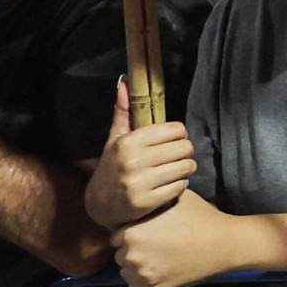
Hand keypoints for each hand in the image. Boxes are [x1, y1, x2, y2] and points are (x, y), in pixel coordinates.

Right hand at [88, 79, 196, 229]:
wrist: (100, 204)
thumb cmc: (113, 166)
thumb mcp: (114, 138)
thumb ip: (124, 111)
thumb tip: (124, 82)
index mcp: (128, 142)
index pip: (175, 129)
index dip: (178, 134)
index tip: (172, 139)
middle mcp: (133, 161)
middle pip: (185, 148)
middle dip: (184, 151)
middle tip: (175, 155)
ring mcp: (140, 183)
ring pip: (186, 167)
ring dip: (185, 168)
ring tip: (173, 169)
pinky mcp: (147, 202)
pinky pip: (181, 186)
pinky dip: (179, 184)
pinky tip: (168, 184)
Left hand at [109, 189, 246, 286]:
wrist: (224, 244)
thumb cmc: (201, 218)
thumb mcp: (175, 198)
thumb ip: (153, 200)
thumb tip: (144, 193)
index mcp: (132, 232)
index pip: (115, 237)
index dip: (131, 234)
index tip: (146, 233)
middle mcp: (132, 255)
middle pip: (121, 255)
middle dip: (134, 250)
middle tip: (155, 246)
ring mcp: (143, 274)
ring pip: (127, 272)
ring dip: (137, 267)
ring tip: (158, 258)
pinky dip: (144, 281)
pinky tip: (160, 270)